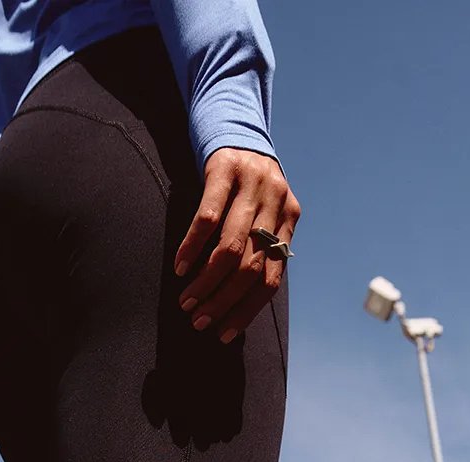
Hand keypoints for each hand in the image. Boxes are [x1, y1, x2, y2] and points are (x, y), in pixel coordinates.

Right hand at [174, 147, 299, 343]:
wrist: (233, 119)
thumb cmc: (243, 179)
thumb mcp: (261, 209)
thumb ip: (259, 245)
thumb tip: (239, 299)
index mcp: (289, 217)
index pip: (271, 277)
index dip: (247, 310)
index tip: (223, 334)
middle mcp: (276, 201)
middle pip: (251, 268)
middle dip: (223, 301)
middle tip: (198, 320)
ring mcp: (252, 184)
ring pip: (231, 248)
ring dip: (206, 281)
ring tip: (186, 299)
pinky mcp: (225, 168)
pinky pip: (208, 218)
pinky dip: (192, 247)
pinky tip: (180, 266)